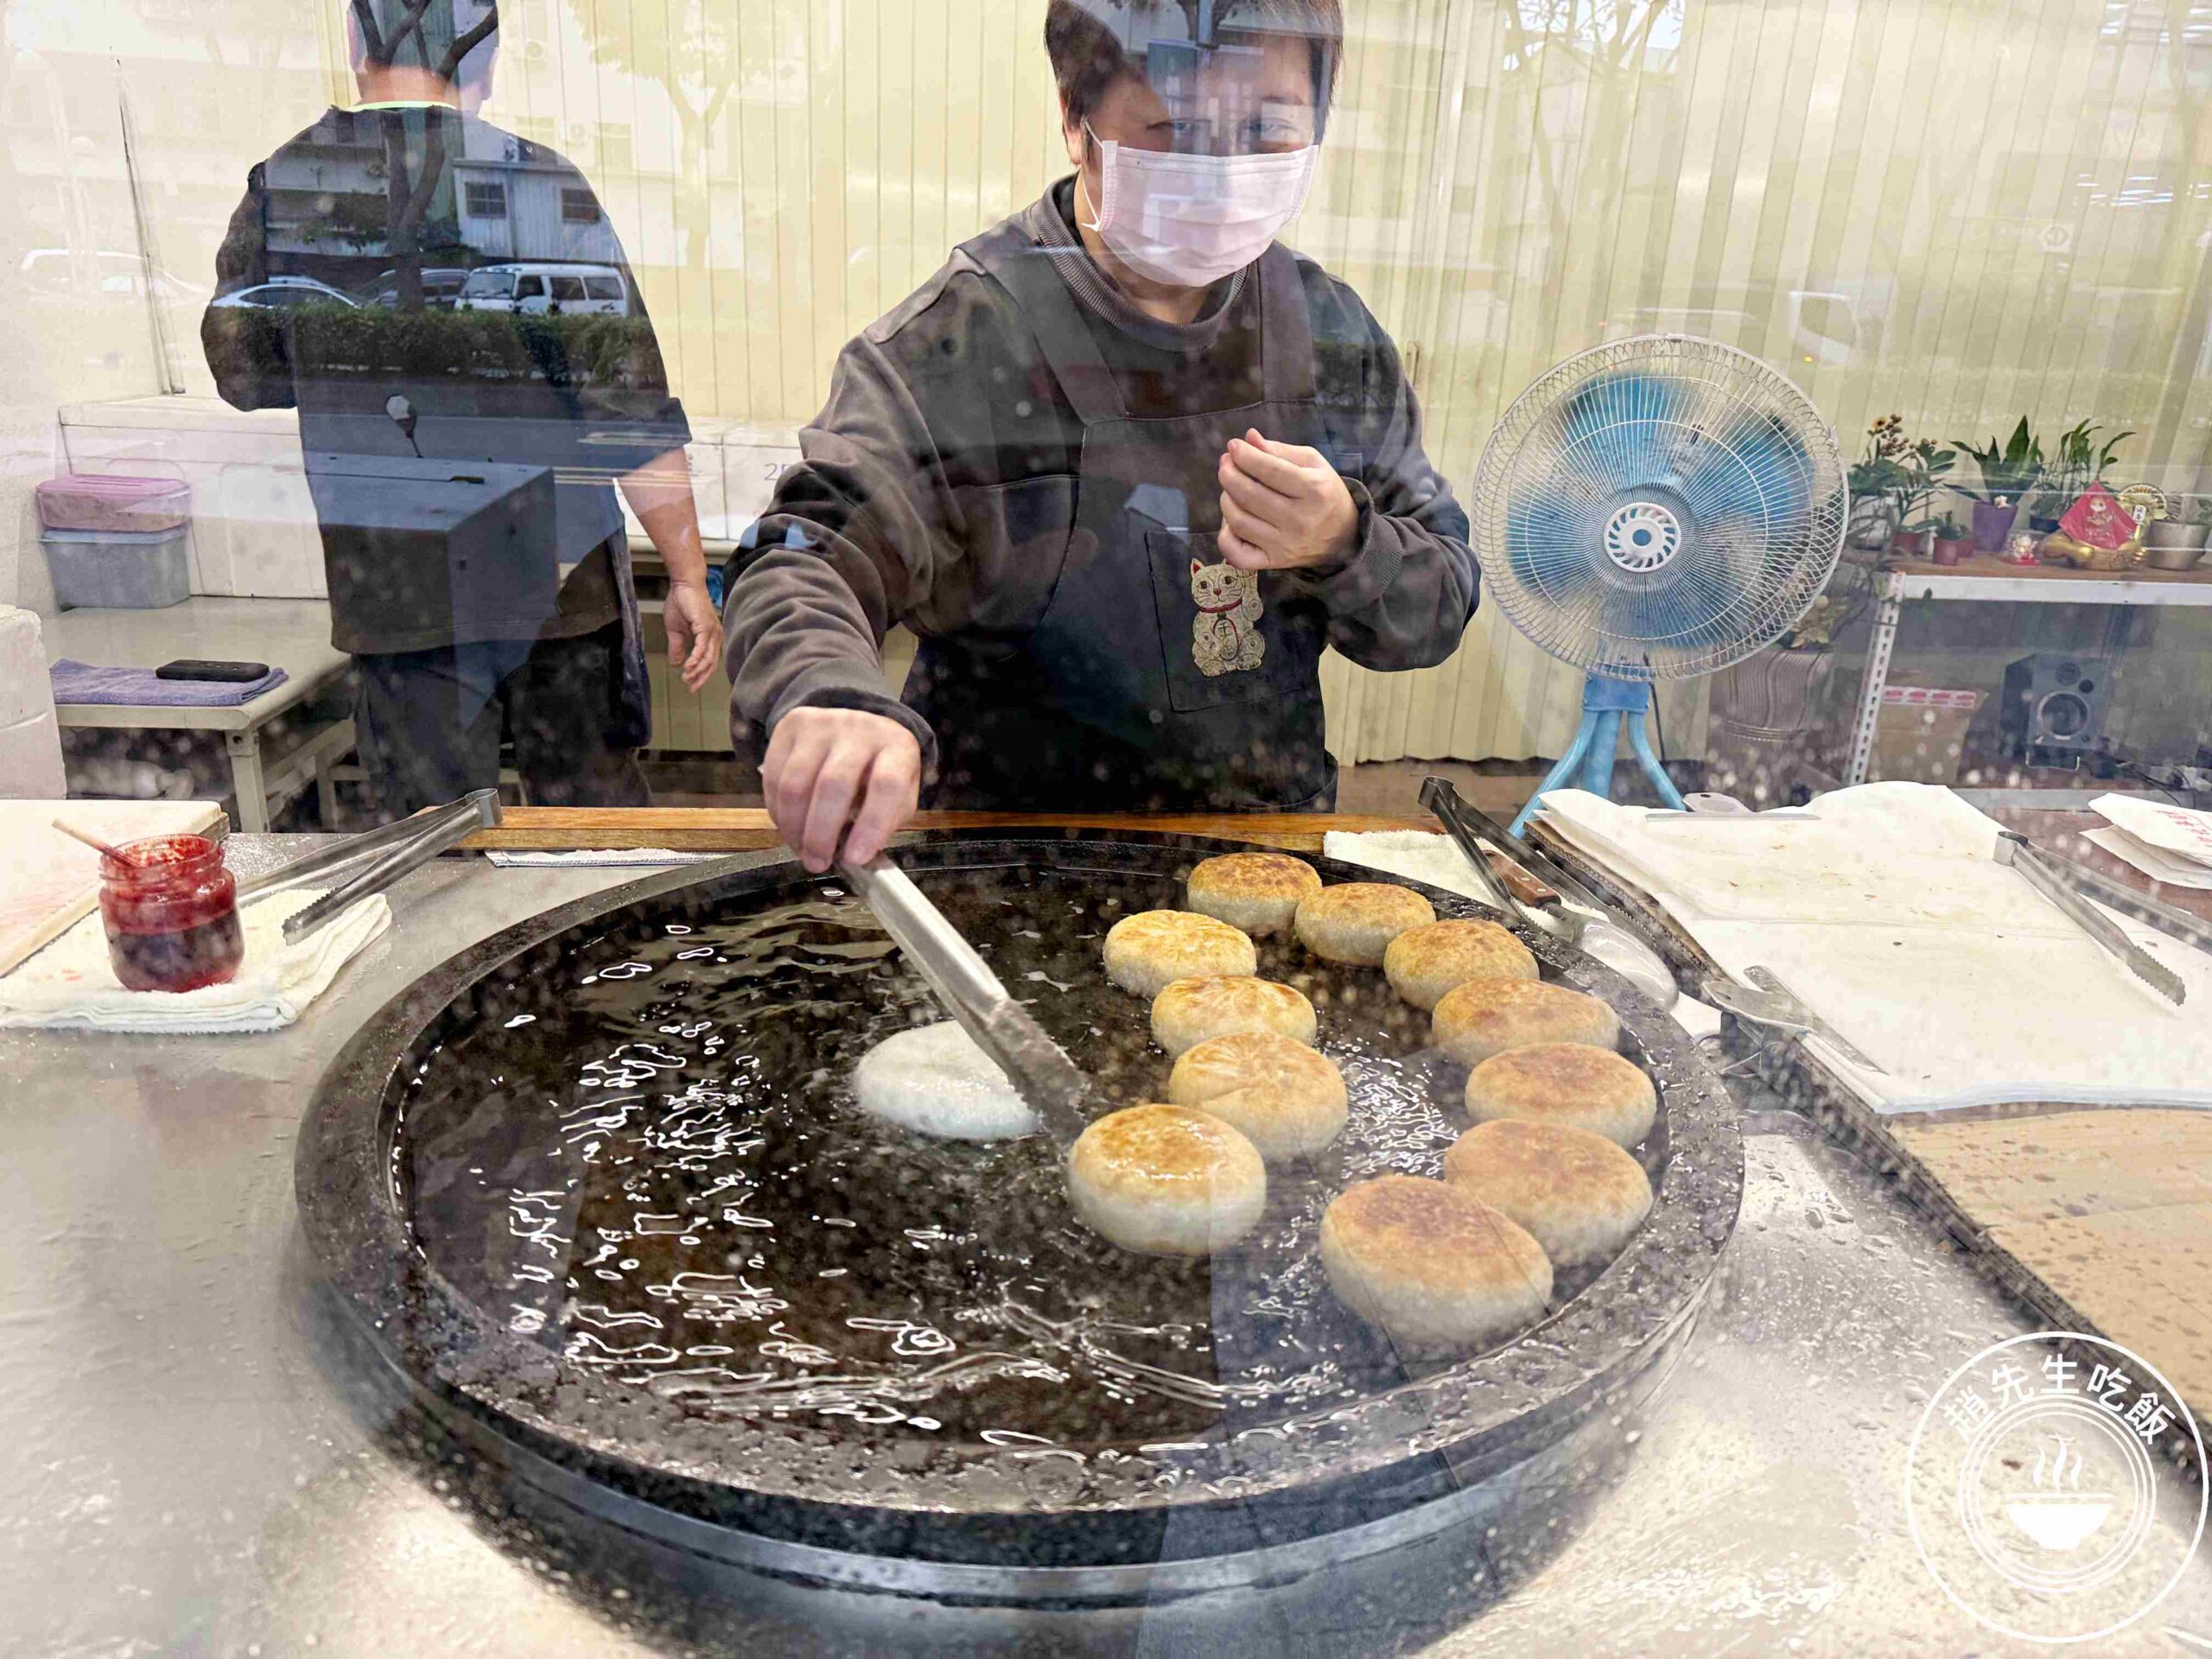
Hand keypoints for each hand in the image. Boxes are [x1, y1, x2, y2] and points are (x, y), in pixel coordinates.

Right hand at [664, 576, 723, 692]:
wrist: (683, 585)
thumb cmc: (681, 603)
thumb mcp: (676, 631)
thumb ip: (678, 648)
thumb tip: (677, 664)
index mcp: (711, 637)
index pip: (710, 661)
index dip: (702, 675)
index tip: (692, 686)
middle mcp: (715, 635)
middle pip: (711, 663)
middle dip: (701, 677)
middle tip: (691, 688)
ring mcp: (712, 631)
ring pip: (707, 658)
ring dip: (696, 671)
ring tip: (686, 678)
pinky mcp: (705, 626)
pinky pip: (702, 648)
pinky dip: (695, 659)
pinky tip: (688, 667)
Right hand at [763, 708, 922, 871]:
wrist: (858, 729)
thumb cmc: (880, 772)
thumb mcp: (899, 797)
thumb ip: (885, 823)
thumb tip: (855, 854)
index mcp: (897, 747)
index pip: (887, 784)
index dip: (871, 825)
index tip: (855, 858)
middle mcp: (860, 729)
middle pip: (834, 784)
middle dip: (821, 834)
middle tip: (818, 863)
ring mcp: (822, 723)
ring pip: (796, 783)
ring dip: (794, 828)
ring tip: (801, 851)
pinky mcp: (792, 727)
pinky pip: (774, 777)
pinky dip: (778, 813)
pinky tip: (790, 829)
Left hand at [1217, 429, 1358, 571]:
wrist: (1343, 536)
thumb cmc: (1324, 492)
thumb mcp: (1312, 464)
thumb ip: (1279, 450)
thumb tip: (1249, 438)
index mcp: (1314, 490)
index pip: (1270, 470)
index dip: (1245, 455)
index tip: (1233, 446)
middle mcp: (1299, 520)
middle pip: (1249, 495)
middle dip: (1229, 474)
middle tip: (1226, 464)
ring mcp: (1284, 545)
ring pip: (1238, 521)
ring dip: (1226, 499)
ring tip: (1230, 489)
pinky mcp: (1273, 562)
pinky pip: (1237, 554)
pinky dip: (1225, 536)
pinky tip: (1231, 521)